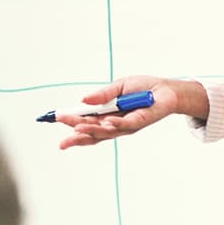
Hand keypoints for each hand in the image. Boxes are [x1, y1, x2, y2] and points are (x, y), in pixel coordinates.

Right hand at [54, 78, 194, 149]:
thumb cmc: (144, 88)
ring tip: (76, 128)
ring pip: (105, 132)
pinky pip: (125, 125)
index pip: (86, 122)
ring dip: (90, 130)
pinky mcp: (139, 122)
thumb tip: (84, 99)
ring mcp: (126, 126)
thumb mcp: (119, 87)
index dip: (71, 123)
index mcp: (106, 115)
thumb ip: (102, 94)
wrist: (166, 90)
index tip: (56, 119)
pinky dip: (114, 124)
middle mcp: (114, 124)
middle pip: (92, 132)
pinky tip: (105, 123)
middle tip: (62, 138)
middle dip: (76, 134)